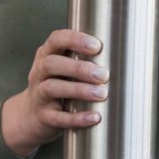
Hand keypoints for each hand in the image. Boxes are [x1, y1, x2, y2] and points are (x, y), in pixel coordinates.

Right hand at [1, 30, 109, 156]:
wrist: (32, 116)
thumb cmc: (58, 85)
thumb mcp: (64, 68)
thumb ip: (84, 59)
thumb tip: (126, 57)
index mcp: (47, 55)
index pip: (56, 40)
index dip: (75, 40)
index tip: (97, 46)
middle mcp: (39, 72)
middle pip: (52, 64)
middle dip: (79, 68)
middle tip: (103, 75)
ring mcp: (38, 95)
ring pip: (52, 88)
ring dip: (78, 90)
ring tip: (102, 94)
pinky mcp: (43, 116)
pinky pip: (57, 118)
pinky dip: (76, 118)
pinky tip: (94, 117)